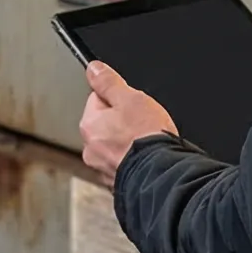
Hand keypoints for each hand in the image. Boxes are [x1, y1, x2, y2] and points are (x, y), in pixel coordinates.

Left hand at [79, 62, 177, 187]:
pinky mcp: (117, 183)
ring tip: (147, 143)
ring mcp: (103, 169)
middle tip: (143, 125)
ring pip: (115, 147)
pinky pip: (125, 165)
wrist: (162, 175)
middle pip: (106, 125)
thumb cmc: (147, 138)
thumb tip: (93, 69)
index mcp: (89, 125)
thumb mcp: (131, 98)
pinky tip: (147, 159)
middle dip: (123, 123)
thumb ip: (108, 82)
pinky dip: (134, 161)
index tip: (133, 106)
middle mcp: (90, 149)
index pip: (98, 100)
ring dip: (128, 144)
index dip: (119, 99)